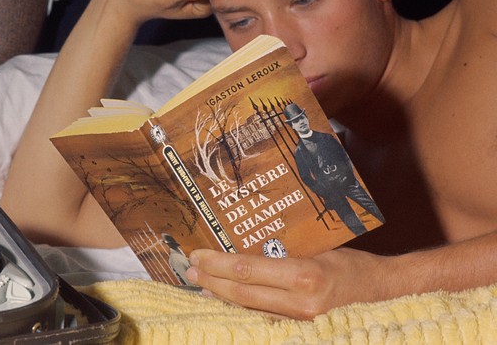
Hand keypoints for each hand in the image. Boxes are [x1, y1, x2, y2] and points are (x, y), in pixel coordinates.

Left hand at [185, 247, 391, 319]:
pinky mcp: (303, 331)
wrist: (388, 294)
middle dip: (211, 280)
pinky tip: (226, 302)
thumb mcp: (319, 250)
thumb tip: (246, 248)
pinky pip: (264, 319)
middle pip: (242, 293)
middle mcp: (301, 302)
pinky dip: (242, 309)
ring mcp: (302, 321)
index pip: (248, 270)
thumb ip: (285, 254)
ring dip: (221, 297)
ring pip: (250, 310)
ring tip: (200, 284)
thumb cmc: (354, 266)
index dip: (218, 263)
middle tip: (190, 268)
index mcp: (305, 276)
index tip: (198, 254)